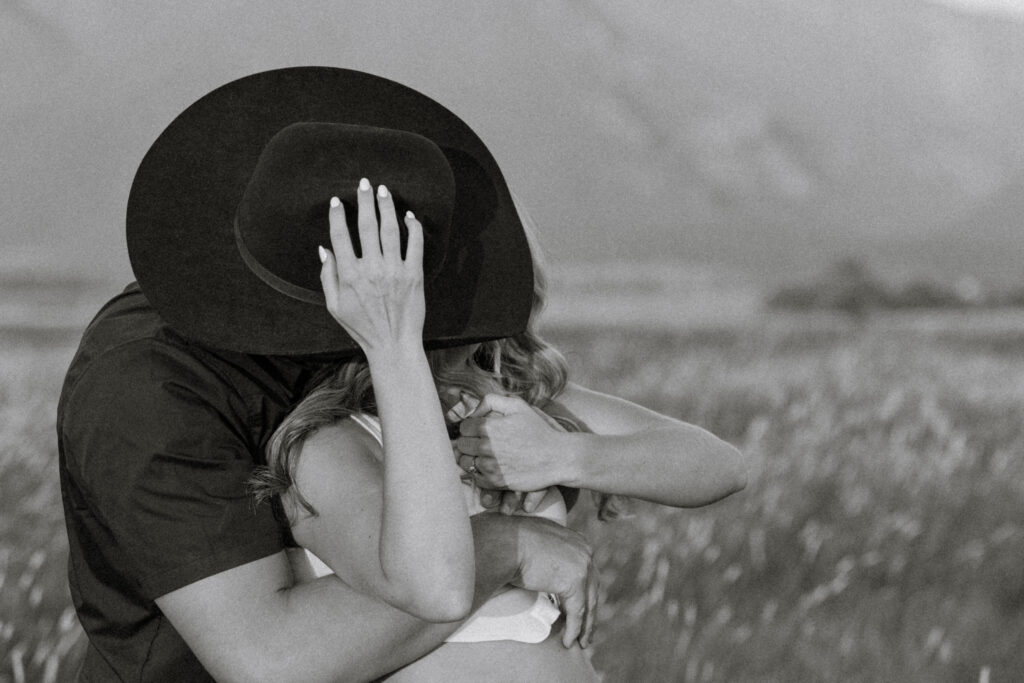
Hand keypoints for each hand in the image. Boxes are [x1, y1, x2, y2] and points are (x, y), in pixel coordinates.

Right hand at [319, 179, 424, 354]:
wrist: (393, 344)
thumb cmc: (362, 327)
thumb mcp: (334, 306)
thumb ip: (327, 276)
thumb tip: (324, 249)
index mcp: (349, 276)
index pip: (340, 237)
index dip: (337, 216)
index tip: (336, 201)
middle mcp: (371, 269)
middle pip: (366, 226)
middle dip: (364, 201)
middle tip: (364, 183)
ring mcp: (394, 271)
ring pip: (390, 230)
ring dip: (386, 207)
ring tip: (384, 191)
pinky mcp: (414, 275)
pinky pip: (415, 244)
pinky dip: (413, 227)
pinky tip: (409, 216)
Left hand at [456, 394, 570, 491]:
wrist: (557, 457)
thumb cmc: (539, 430)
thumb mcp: (518, 406)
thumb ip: (492, 401)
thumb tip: (473, 411)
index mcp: (488, 426)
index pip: (463, 427)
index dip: (471, 427)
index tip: (479, 430)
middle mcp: (486, 446)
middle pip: (461, 445)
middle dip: (468, 442)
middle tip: (480, 443)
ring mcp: (490, 466)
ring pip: (465, 462)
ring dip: (471, 458)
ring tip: (483, 455)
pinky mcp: (495, 482)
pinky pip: (475, 477)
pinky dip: (478, 473)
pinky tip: (490, 467)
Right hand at [510, 516, 597, 647]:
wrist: (506, 543)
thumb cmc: (512, 541)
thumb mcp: (539, 541)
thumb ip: (549, 552)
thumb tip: (542, 564)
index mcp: (577, 541)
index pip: (587, 573)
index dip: (585, 593)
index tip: (582, 608)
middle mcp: (585, 552)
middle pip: (592, 588)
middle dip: (589, 611)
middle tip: (586, 629)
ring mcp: (582, 567)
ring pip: (588, 603)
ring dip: (585, 626)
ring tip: (581, 642)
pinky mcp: (574, 583)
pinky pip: (576, 612)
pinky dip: (573, 629)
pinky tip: (568, 641)